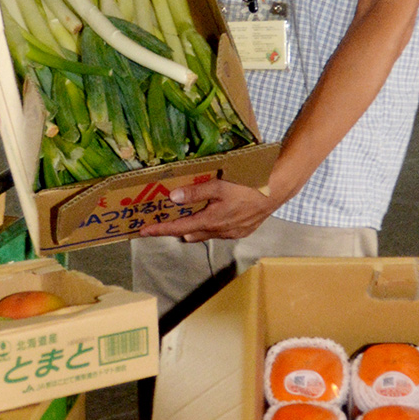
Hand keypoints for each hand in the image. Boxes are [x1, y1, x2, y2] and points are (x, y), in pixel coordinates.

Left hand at [138, 179, 277, 242]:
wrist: (275, 192)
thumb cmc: (246, 186)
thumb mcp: (218, 185)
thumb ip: (195, 192)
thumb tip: (173, 198)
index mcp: (210, 221)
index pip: (179, 228)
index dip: (160, 230)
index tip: (143, 231)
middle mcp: (219, 231)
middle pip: (191, 233)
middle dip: (177, 229)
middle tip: (164, 220)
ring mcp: (231, 233)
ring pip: (206, 234)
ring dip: (195, 228)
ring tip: (186, 218)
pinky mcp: (242, 231)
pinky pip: (220, 233)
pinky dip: (211, 227)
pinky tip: (212, 218)